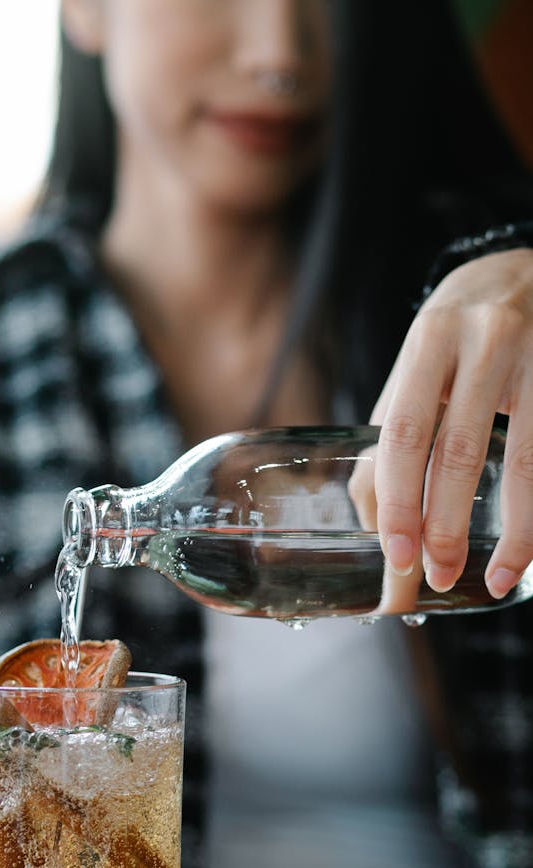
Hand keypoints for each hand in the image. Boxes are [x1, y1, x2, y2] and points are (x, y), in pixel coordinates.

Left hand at [370, 247, 532, 597]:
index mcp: (430, 340)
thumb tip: (372, 518)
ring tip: (496, 578)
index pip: (405, 433)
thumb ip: (395, 431)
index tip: (397, 556)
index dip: (397, 500)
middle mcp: (486, 340)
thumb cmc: (464, 331)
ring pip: (528, 459)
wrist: (530, 268)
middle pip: (459, 451)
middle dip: (445, 526)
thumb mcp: (420, 363)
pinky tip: (531, 546)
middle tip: (437, 576)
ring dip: (512, 531)